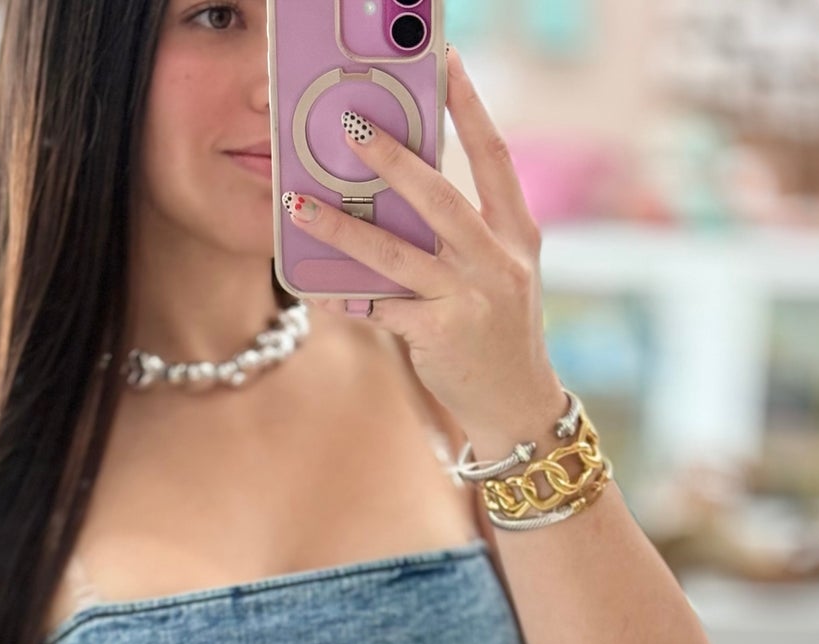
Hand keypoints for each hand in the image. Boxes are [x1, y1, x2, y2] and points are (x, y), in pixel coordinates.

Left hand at [282, 45, 566, 456]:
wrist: (518, 405)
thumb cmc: (498, 332)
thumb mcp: (499, 274)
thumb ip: (463, 236)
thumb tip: (399, 195)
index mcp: (517, 234)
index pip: (494, 157)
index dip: (471, 108)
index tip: (447, 63)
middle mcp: (498, 261)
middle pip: (439, 197)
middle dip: (394, 161)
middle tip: (352, 127)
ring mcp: (471, 299)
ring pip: (397, 253)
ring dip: (343, 228)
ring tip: (300, 205)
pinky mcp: (441, 335)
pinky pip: (382, 308)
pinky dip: (348, 296)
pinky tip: (316, 286)